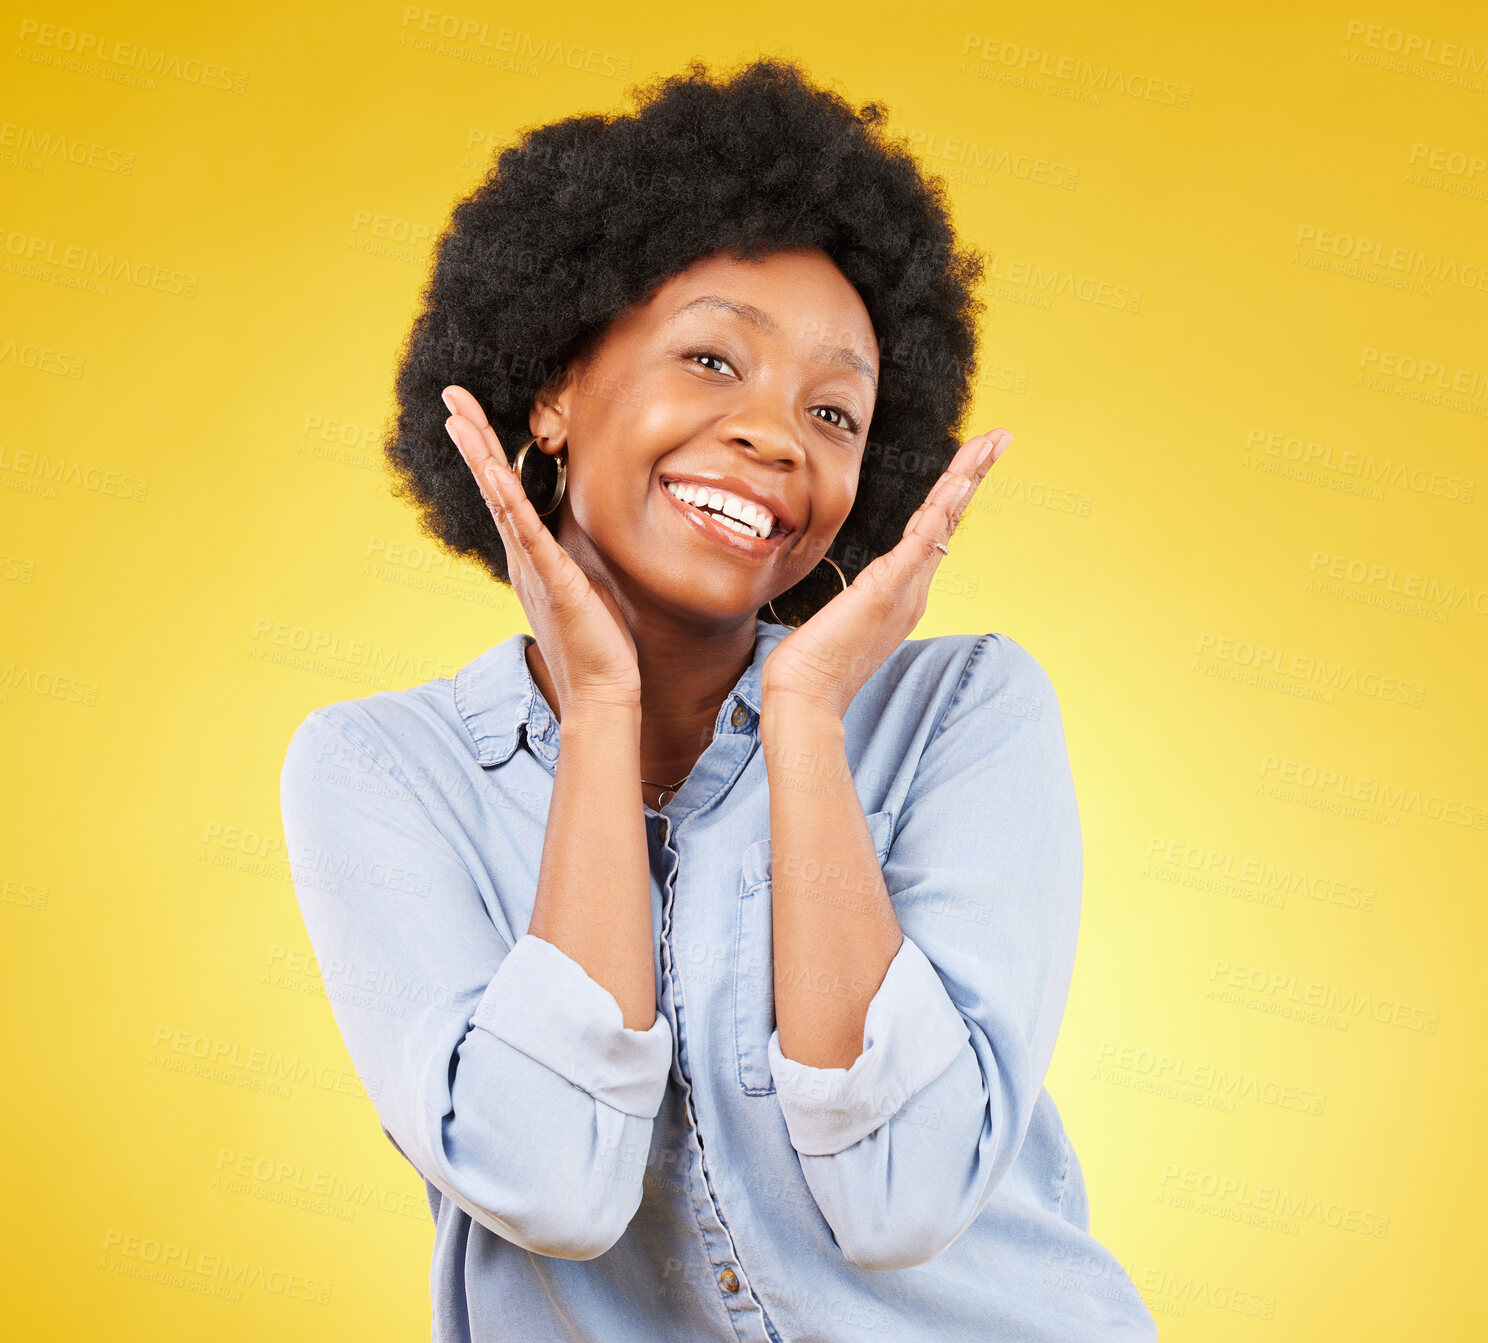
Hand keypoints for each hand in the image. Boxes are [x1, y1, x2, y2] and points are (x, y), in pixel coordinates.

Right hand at [441, 385, 642, 713]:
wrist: (601, 691)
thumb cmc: (597, 643)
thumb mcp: (582, 585)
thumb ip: (569, 557)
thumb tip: (572, 535)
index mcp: (531, 556)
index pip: (503, 492)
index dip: (486, 450)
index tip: (468, 411)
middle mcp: (524, 558)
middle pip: (492, 486)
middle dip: (472, 437)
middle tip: (450, 394)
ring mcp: (534, 569)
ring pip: (502, 502)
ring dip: (482, 458)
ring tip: (460, 419)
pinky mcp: (555, 582)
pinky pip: (530, 536)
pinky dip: (511, 502)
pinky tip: (495, 474)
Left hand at [760, 428, 1011, 718]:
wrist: (808, 695)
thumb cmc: (816, 664)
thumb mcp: (845, 617)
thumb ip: (861, 597)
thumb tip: (860, 589)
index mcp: (905, 590)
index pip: (935, 529)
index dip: (955, 492)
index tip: (971, 462)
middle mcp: (914, 587)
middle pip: (950, 517)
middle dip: (975, 472)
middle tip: (1000, 436)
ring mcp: (906, 588)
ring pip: (943, 521)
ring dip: (968, 477)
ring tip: (991, 443)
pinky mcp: (888, 590)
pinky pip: (923, 542)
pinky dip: (943, 510)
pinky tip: (959, 482)